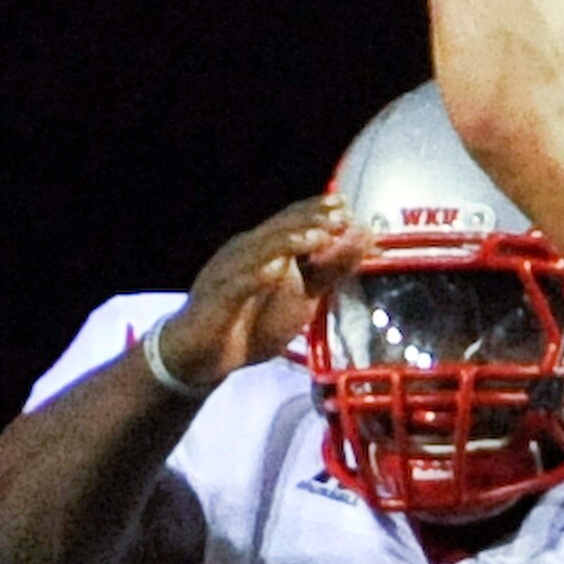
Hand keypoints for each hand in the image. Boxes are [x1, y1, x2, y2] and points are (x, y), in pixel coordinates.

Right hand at [157, 195, 370, 390]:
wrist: (201, 358)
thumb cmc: (250, 325)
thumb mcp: (301, 299)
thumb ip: (329, 272)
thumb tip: (362, 241)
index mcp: (262, 250)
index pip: (290, 223)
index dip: (316, 212)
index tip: (346, 205)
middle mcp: (243, 254)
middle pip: (277, 230)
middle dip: (309, 221)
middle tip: (339, 216)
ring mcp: (228, 274)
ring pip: (259, 252)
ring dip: (289, 243)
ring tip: (318, 236)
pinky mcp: (217, 300)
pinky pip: (237, 286)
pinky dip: (256, 277)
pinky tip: (275, 271)